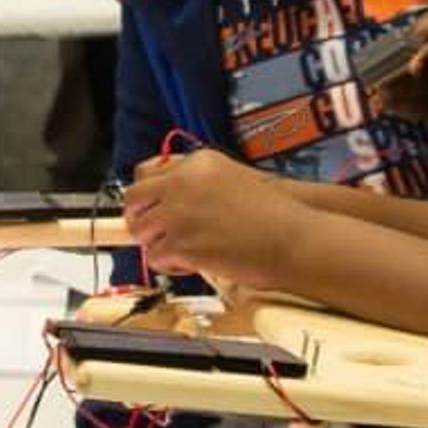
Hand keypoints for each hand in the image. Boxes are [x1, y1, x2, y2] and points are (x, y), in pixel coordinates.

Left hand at [122, 149, 299, 288]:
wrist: (293, 238)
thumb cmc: (275, 214)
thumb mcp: (234, 178)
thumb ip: (198, 181)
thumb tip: (169, 193)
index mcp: (197, 163)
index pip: (145, 173)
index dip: (146, 195)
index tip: (148, 207)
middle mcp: (183, 183)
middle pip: (134, 199)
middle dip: (140, 217)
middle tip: (151, 232)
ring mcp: (179, 213)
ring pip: (142, 230)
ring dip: (156, 243)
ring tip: (178, 250)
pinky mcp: (182, 243)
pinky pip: (156, 257)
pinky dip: (168, 264)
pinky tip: (187, 264)